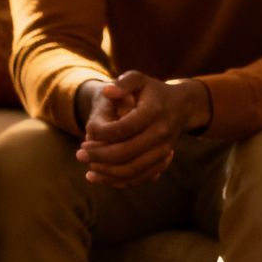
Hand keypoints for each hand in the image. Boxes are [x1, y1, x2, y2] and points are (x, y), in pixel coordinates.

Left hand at [77, 71, 202, 186]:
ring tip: (89, 171)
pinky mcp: (162, 159)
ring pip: (133, 170)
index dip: (101, 137)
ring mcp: (163, 148)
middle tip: (80, 155)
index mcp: (153, 111)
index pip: (123, 129)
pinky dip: (121, 181)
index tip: (83, 142)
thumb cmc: (153, 91)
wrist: (181, 105)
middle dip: (99, 157)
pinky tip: (103, 178)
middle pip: (126, 153)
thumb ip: (123, 82)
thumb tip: (107, 91)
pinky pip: (141, 177)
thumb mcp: (139, 80)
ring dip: (108, 174)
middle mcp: (161, 132)